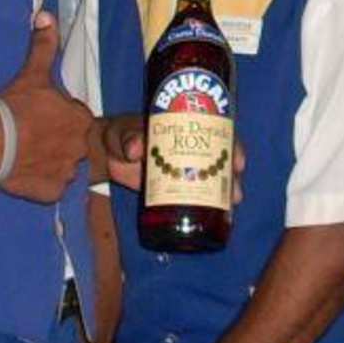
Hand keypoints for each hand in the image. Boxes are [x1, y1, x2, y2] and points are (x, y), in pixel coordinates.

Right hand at [0, 14, 94, 202]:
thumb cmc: (14, 105)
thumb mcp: (33, 72)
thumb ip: (44, 44)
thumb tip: (47, 15)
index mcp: (80, 120)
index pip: (76, 121)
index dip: (57, 120)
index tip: (39, 120)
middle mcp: (80, 147)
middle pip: (72, 146)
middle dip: (56, 142)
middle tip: (31, 138)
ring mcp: (66, 172)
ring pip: (62, 168)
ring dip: (49, 163)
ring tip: (26, 156)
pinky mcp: (51, 192)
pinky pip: (50, 189)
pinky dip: (40, 184)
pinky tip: (24, 173)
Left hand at [92, 114, 246, 203]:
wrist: (105, 155)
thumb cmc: (118, 135)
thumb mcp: (123, 132)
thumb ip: (128, 139)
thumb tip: (136, 149)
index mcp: (184, 127)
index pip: (216, 132)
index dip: (231, 145)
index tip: (238, 160)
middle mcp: (190, 147)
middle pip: (221, 158)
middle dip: (232, 174)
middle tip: (236, 191)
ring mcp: (183, 168)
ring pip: (212, 178)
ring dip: (226, 191)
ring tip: (232, 204)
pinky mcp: (173, 188)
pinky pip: (196, 195)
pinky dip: (209, 204)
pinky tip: (220, 216)